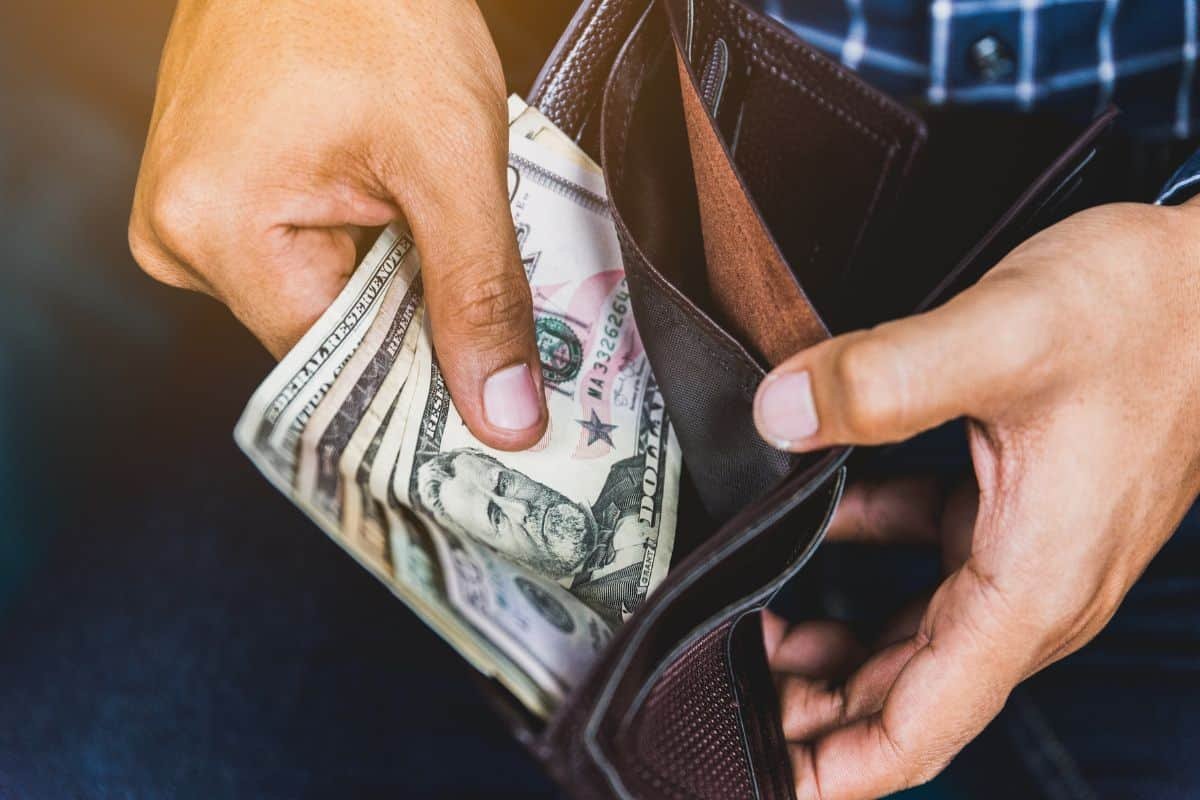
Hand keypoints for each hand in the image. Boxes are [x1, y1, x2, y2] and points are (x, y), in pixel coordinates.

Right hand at [129, 0, 546, 448]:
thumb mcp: (451, 158)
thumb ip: (479, 293)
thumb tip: (501, 413)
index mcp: (218, 230)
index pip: (336, 368)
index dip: (423, 378)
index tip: (492, 395)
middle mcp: (181, 230)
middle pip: (328, 333)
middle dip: (413, 314)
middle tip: (474, 280)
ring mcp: (193, 204)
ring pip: (322, 291)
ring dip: (392, 269)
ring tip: (424, 207)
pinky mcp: (220, 183)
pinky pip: (303, 248)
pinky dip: (364, 237)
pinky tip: (392, 192)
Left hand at [753, 199, 1199, 798]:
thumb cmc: (1148, 315)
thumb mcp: (1006, 335)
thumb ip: (881, 378)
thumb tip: (777, 413)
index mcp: (1030, 586)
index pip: (924, 723)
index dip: (841, 767)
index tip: (768, 776)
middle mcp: (1030, 589)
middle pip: (906, 693)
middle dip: (816, 714)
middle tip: (729, 696)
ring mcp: (1023, 552)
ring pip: (914, 636)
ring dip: (837, 648)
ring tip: (755, 633)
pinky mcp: (1014, 509)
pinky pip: (928, 562)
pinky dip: (867, 561)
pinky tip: (816, 523)